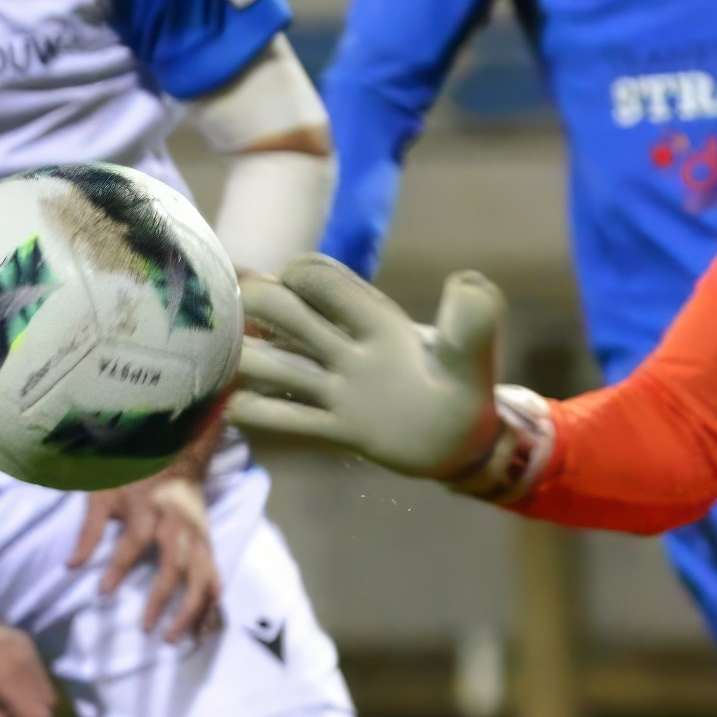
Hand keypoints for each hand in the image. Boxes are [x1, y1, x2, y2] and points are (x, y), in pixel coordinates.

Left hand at [74, 471, 226, 647]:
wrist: (180, 457)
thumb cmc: (134, 478)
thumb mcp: (105, 494)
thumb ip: (89, 529)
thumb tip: (70, 566)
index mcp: (150, 508)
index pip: (135, 540)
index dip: (120, 566)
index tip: (103, 592)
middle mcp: (179, 525)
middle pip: (176, 564)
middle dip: (162, 598)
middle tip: (146, 628)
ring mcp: (199, 537)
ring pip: (202, 577)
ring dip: (191, 610)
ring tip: (172, 638)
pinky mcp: (209, 546)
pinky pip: (214, 578)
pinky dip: (210, 605)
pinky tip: (200, 630)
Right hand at [229, 259, 533, 494]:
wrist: (463, 442)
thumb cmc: (466, 390)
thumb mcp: (473, 356)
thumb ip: (473, 321)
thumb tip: (466, 281)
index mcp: (377, 322)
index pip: (325, 280)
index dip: (299, 274)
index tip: (289, 281)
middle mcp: (348, 350)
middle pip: (284, 311)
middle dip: (259, 307)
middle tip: (251, 328)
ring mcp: (336, 390)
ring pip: (272, 364)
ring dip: (251, 363)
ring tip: (246, 374)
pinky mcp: (334, 430)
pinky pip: (281, 419)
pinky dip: (253, 411)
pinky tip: (243, 409)